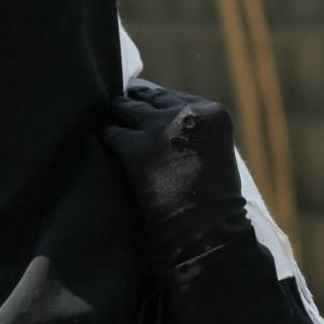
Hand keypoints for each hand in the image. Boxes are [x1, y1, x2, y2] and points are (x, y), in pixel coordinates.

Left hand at [102, 79, 248, 263]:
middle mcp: (185, 113)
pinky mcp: (133, 145)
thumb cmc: (213, 199)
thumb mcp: (215, 151)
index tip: (144, 103)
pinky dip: (107, 138)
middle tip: (121, 108)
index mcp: (212, 113)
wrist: (204, 227)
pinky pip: (110, 132)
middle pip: (148, 97)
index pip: (175, 97)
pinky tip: (108, 147)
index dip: (157, 102)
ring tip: (112, 124)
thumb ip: (195, 130)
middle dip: (134, 103)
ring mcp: (157, 127)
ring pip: (124, 107)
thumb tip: (162, 117)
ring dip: (117, 116)